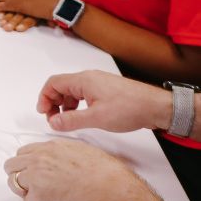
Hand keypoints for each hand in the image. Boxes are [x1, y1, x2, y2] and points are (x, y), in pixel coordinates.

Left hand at [3, 138, 143, 200]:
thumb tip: (66, 163)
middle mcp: (39, 159)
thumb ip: (68, 155)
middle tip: (30, 186)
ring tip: (40, 199)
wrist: (110, 192)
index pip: (25, 151)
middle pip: (12, 165)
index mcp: (52, 147)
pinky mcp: (37, 197)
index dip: (27, 163)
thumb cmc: (107, 176)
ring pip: (13, 183)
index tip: (30, 170)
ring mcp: (35, 177)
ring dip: (24, 192)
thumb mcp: (86, 153)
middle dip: (18, 176)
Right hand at [36, 70, 171, 133]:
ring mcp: (99, 83)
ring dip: (65, 105)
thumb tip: (53, 122)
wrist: (156, 107)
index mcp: (84, 80)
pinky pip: (84, 94)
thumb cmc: (130, 108)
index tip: (44, 113)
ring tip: (68, 121)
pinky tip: (82, 117)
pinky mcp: (106, 90)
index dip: (44, 98)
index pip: (53, 83)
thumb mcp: (96, 118)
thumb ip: (71, 120)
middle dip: (54, 103)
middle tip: (54, 120)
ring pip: (73, 91)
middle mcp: (90, 78)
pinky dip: (77, 105)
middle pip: (62, 86)